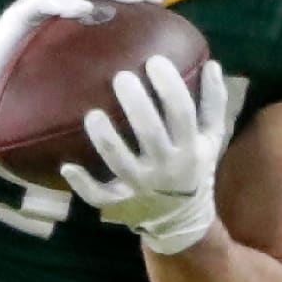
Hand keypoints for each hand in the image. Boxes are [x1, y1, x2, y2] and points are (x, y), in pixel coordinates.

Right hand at [0, 0, 166, 106]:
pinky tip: (85, 9)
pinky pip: (45, 4)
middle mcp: (55, 1)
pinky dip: (65, 4)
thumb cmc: (24, 72)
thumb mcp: (64, 63)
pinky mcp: (20, 14)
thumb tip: (126, 71)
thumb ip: (87, 56)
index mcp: (66, 10)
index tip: (162, 2)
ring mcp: (37, 4)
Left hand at [62, 56, 226, 254]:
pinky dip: (82, 184)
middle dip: (135, 104)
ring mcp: (140, 186)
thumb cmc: (195, 168)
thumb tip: (211, 64)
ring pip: (119, 161)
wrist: (183, 221)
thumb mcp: (212, 139)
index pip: (181, 113)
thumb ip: (214, 103)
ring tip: (93, 114)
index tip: (154, 61)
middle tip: (121, 77)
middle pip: (149, 133)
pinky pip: (98, 196)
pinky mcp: (119, 203)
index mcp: (190, 148)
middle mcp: (165, 167)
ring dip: (105, 138)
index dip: (169, 86)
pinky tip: (67, 167)